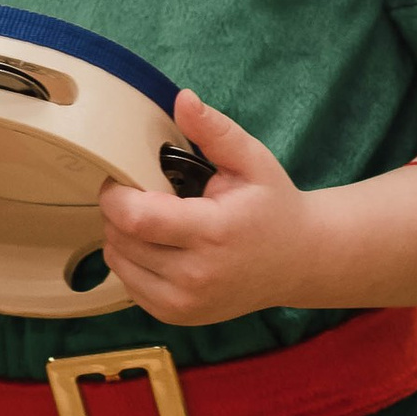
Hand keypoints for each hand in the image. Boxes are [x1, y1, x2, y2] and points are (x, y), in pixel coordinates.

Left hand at [97, 91, 326, 329]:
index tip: (122, 177)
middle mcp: (196, 276)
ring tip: (151, 220)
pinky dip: (133, 262)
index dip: (115, 194)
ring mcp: (186, 302)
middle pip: (120, 240)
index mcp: (213, 233)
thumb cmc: (274, 207)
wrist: (301, 262)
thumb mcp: (253, 161)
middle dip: (118, 212)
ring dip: (122, 237)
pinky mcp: (178, 317)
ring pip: (118, 264)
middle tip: (141, 194)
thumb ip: (216, 130)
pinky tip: (158, 247)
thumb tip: (183, 99)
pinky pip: (129, 285)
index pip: (135, 218)